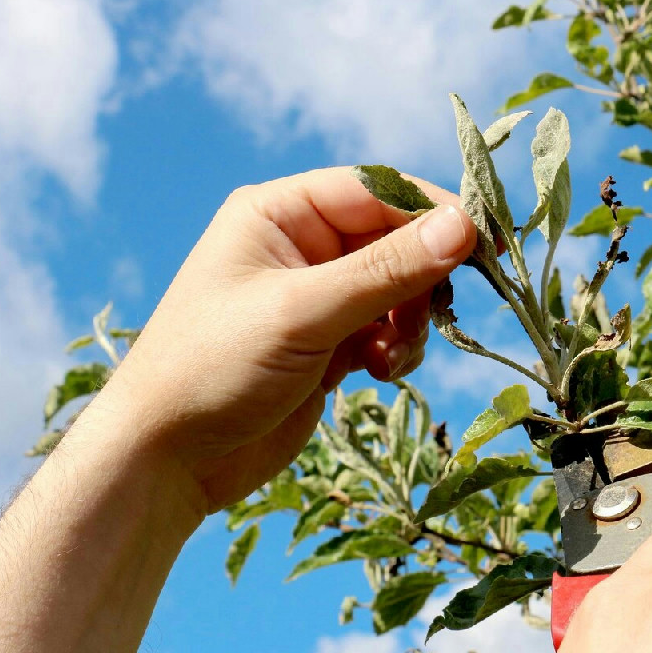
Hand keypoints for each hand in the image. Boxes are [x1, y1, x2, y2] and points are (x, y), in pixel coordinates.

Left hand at [96, 167, 475, 514]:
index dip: (433, 212)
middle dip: (423, 279)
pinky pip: (389, 330)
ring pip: (400, 289)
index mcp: (280, 214)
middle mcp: (301, 247)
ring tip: (392, 356)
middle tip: (437, 314)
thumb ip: (386, 270)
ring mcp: (317, 298)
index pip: (377, 191)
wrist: (166, 460)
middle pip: (397, 240)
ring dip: (412, 321)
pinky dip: (398, 349)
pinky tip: (380, 372)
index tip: (485, 244)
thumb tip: (462, 226)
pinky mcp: (329, 344)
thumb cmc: (214, 368)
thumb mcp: (303, 313)